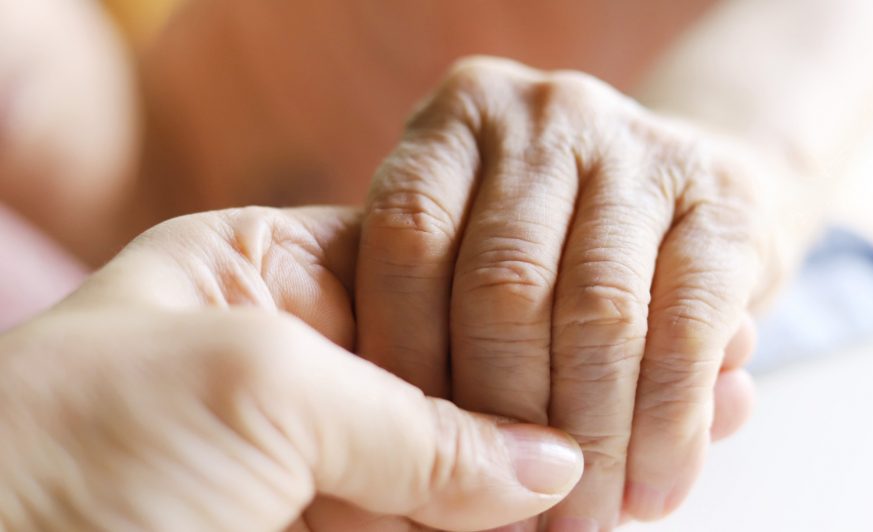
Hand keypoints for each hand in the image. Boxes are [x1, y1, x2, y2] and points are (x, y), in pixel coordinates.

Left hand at [0, 207, 582, 530]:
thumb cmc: (76, 447)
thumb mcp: (259, 389)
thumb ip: (418, 422)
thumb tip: (554, 466)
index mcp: (269, 276)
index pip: (428, 273)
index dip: (505, 319)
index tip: (580, 368)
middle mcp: (295, 364)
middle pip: (447, 381)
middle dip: (520, 421)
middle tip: (601, 459)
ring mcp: (306, 463)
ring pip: (444, 473)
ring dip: (513, 498)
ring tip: (596, 510)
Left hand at [358, 57, 773, 528]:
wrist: (691, 190)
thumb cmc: (556, 243)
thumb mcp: (473, 254)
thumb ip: (441, 328)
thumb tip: (434, 463)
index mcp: (456, 123)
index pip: (407, 248)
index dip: (408, 371)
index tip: (415, 464)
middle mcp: (546, 118)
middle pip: (504, 287)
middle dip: (504, 425)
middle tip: (509, 520)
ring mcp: (641, 146)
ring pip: (599, 316)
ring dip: (593, 443)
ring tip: (586, 521)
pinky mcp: (728, 200)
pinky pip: (688, 329)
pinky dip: (668, 425)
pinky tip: (655, 488)